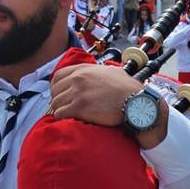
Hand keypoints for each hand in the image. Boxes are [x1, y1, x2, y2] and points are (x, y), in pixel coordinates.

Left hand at [50, 64, 169, 149]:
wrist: (135, 101)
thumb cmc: (128, 89)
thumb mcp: (112, 72)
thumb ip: (100, 71)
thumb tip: (103, 72)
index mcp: (84, 69)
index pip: (58, 76)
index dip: (57, 86)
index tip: (60, 93)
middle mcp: (78, 78)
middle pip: (55, 90)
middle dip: (58, 99)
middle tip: (64, 106)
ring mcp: (78, 92)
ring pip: (55, 102)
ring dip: (60, 109)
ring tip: (68, 114)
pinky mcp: (79, 107)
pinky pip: (60, 113)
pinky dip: (62, 117)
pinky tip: (70, 119)